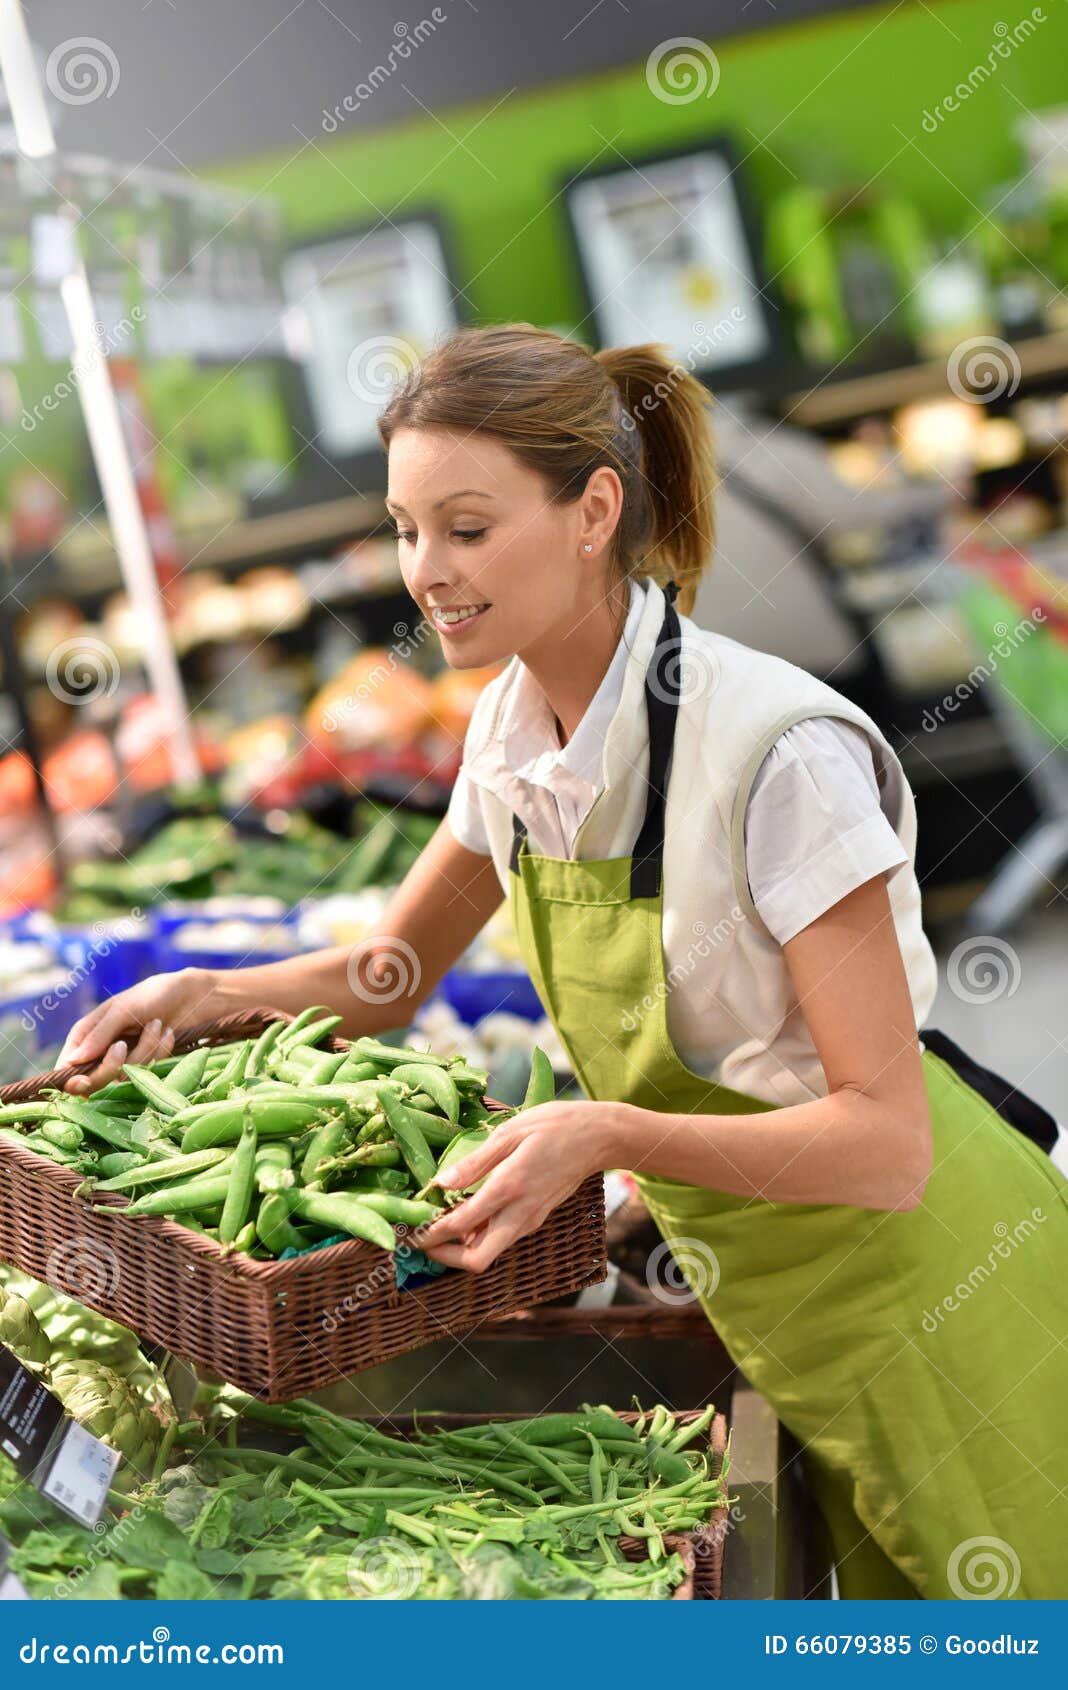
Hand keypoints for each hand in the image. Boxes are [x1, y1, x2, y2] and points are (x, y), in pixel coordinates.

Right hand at [58, 968, 216, 1093]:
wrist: (190, 996)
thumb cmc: (151, 995)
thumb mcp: (122, 1009)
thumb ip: (99, 1035)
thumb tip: (74, 1061)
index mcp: (85, 1036)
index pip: (68, 1068)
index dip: (73, 1081)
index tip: (85, 1082)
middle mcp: (101, 1052)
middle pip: (94, 1081)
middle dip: (111, 1066)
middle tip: (123, 1046)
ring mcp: (125, 1061)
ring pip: (125, 1076)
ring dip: (145, 1049)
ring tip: (156, 1024)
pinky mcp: (148, 1066)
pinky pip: (149, 1071)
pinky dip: (160, 1050)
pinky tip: (167, 1032)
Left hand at [418, 1100, 620, 1273]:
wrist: (597, 1137)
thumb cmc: (554, 1125)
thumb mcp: (510, 1132)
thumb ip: (474, 1162)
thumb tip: (440, 1183)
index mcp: (509, 1187)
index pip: (461, 1225)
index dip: (431, 1234)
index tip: (410, 1231)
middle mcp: (520, 1213)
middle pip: (477, 1260)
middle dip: (445, 1257)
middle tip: (423, 1240)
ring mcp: (530, 1220)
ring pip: (490, 1252)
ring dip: (461, 1247)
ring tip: (438, 1225)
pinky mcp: (536, 1219)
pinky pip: (501, 1238)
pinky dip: (479, 1236)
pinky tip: (466, 1215)